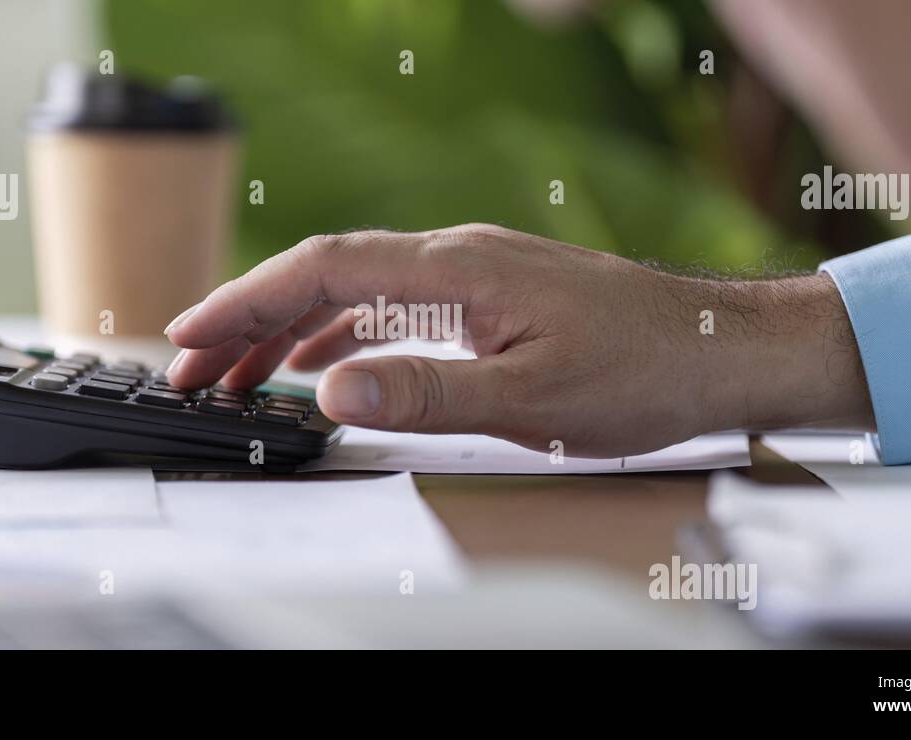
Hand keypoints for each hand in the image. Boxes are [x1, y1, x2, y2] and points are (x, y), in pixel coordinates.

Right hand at [164, 224, 873, 456]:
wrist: (721, 350)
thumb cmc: (643, 371)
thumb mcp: (531, 401)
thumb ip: (426, 393)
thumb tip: (330, 390)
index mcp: (457, 269)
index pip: (323, 269)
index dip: (246, 301)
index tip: (188, 336)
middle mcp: (457, 259)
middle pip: (325, 276)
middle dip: (250, 321)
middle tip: (192, 370)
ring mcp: (474, 277)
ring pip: (356, 293)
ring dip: (291, 333)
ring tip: (238, 378)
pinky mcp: (491, 300)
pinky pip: (395, 309)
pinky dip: (345, 338)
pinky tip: (324, 370)